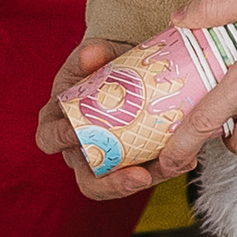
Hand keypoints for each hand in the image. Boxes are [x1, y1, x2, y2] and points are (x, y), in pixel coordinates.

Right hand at [36, 38, 162, 199]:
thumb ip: (93, 52)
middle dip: (112, 184)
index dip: (60, 138)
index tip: (77, 132)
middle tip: (138, 176)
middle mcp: (79, 149)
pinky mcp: (134, 164)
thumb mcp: (97, 53)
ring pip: (122, 184)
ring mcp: (108, 161)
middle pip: (87, 180)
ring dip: (148, 180)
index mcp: (58, 121)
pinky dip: (167, 167)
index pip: (48, 138)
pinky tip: (188, 158)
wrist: (130, 69)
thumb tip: (92, 54)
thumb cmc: (104, 63)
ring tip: (170, 167)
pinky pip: (149, 173)